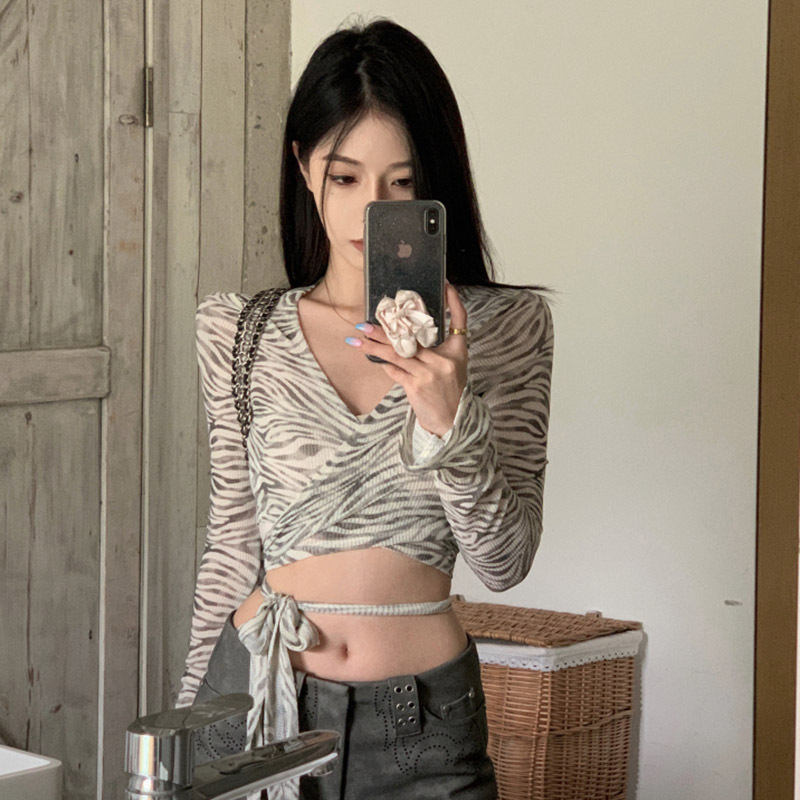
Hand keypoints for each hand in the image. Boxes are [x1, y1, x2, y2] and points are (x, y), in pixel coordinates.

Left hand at [346, 283, 467, 436]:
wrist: (451, 420)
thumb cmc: (449, 391)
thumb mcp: (452, 366)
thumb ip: (437, 349)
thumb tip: (409, 334)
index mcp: (457, 351)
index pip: (460, 320)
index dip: (454, 301)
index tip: (446, 284)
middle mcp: (444, 359)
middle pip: (413, 336)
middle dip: (387, 328)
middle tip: (366, 321)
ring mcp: (430, 372)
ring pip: (397, 352)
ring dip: (374, 345)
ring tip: (357, 337)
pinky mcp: (416, 385)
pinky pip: (394, 370)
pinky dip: (383, 363)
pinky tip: (369, 356)